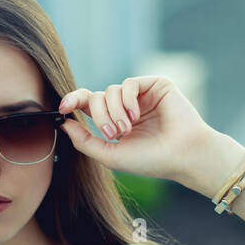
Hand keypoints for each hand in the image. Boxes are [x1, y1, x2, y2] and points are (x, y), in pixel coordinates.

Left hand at [58, 75, 213, 183]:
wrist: (181, 156)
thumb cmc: (150, 160)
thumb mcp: (109, 155)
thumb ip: (84, 141)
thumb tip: (63, 123)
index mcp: (115, 122)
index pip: (89, 104)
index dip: (73, 101)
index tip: (62, 108)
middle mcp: (127, 106)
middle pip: (96, 97)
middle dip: (99, 116)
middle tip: (113, 134)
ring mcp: (141, 95)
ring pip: (110, 90)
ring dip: (114, 112)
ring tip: (128, 129)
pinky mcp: (156, 85)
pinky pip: (129, 84)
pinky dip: (127, 100)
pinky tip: (136, 116)